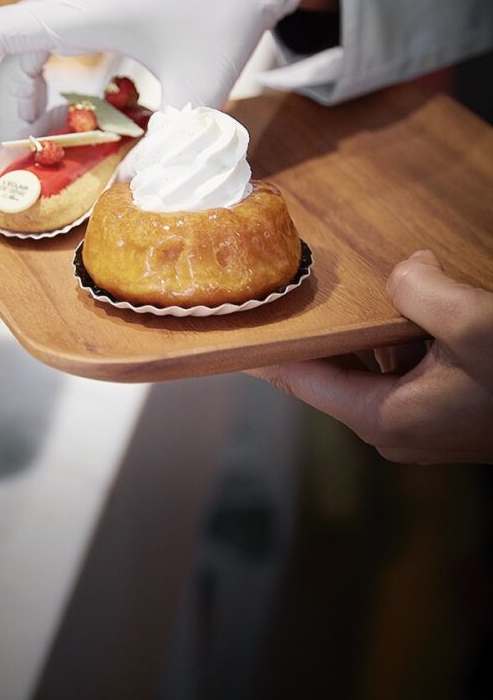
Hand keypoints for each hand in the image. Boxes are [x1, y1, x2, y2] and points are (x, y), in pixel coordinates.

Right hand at [0, 0, 305, 138]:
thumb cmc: (225, 11)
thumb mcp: (203, 85)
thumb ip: (172, 143)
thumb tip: (141, 195)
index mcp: (84, 10)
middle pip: (12, 53)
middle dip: (9, 107)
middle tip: (25, 155)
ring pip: (27, 37)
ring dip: (17, 82)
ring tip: (20, 128)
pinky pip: (47, 26)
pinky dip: (32, 59)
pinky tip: (34, 79)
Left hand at [250, 250, 492, 463]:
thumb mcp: (471, 324)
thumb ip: (419, 291)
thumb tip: (403, 269)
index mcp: (383, 417)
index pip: (301, 379)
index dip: (264, 349)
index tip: (231, 329)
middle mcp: (392, 430)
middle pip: (331, 371)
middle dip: (313, 329)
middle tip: (278, 292)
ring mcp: (417, 424)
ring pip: (368, 367)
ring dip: (361, 332)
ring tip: (343, 291)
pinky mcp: (441, 413)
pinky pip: (399, 370)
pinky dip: (394, 340)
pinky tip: (405, 310)